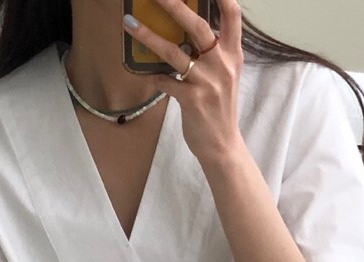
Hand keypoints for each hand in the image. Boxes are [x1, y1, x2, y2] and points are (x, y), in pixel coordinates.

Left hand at [121, 0, 244, 167]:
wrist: (222, 145)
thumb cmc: (219, 109)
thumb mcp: (224, 76)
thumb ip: (213, 54)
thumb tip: (187, 34)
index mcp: (233, 54)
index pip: (233, 16)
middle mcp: (222, 64)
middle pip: (198, 26)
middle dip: (176, 6)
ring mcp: (207, 82)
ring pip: (173, 52)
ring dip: (149, 37)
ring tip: (130, 24)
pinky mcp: (192, 100)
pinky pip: (166, 82)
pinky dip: (154, 77)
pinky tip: (145, 74)